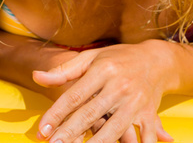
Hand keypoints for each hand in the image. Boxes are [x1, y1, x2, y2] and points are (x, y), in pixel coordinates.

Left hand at [31, 41, 175, 142]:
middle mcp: (119, 87)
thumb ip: (64, 70)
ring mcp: (136, 102)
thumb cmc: (118, 58)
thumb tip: (36, 77)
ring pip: (114, 128)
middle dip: (71, 132)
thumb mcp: (90, 58)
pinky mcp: (150, 114)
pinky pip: (143, 135)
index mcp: (102, 71)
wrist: (157, 60)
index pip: (74, 96)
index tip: (43, 129)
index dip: (57, 114)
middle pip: (90, 113)